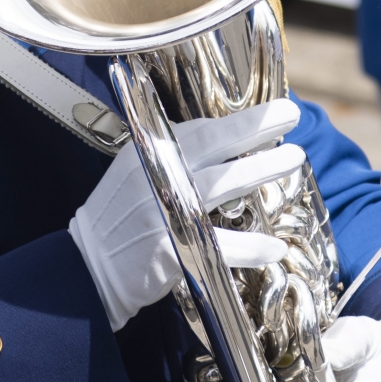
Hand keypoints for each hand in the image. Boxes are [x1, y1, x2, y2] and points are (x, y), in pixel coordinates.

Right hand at [69, 99, 300, 330]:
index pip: (200, 130)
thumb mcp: (137, 174)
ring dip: (260, 169)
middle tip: (293, 116)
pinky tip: (275, 247)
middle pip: (213, 146)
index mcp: (147, 152)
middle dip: (255, 128)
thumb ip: (174, 157)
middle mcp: (153, 176)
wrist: (85, 268)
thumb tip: (230, 140)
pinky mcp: (167, 250)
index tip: (276, 113)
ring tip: (295, 157)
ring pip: (220, 184)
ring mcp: (160, 211)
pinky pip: (217, 245)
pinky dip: (248, 247)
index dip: (240, 122)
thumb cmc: (120, 219)